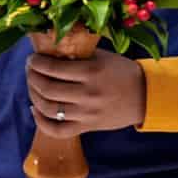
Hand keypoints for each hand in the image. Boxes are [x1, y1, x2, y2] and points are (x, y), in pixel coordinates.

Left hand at [27, 48, 145, 136]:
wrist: (147, 96)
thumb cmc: (121, 72)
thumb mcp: (100, 56)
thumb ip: (75, 53)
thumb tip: (45, 46)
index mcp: (92, 72)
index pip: (52, 68)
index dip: (36, 63)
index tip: (32, 58)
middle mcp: (88, 94)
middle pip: (47, 89)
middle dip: (32, 77)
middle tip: (30, 70)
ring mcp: (87, 114)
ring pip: (49, 109)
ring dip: (33, 95)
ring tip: (33, 85)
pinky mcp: (88, 127)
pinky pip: (58, 131)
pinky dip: (41, 122)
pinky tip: (35, 109)